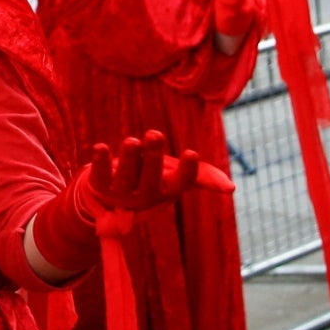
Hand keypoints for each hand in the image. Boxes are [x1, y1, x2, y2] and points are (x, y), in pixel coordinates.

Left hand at [79, 131, 232, 215]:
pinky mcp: (99, 187)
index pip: (180, 183)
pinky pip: (98, 176)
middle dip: (152, 157)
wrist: (113, 194)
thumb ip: (202, 177)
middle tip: (154, 134)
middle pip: (150, 179)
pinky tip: (100, 147)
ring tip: (131, 141)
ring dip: (128, 159)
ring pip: (125, 177)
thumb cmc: (152, 176)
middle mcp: (145, 195)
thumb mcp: (175, 174)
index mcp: (167, 190)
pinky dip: (99, 162)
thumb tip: (231, 188)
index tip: (191, 153)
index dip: (187, 171)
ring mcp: (121, 193)